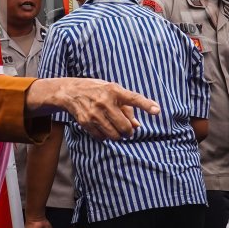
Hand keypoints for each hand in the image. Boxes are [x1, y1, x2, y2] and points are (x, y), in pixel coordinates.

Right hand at [27, 77, 159, 140]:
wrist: (71, 92)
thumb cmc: (98, 90)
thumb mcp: (113, 92)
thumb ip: (127, 108)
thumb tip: (137, 126)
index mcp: (114, 90)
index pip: (134, 98)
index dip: (146, 105)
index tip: (157, 111)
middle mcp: (105, 101)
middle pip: (125, 126)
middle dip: (129, 132)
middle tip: (129, 131)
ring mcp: (94, 113)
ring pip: (114, 135)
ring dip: (119, 136)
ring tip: (117, 131)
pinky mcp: (86, 122)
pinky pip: (102, 137)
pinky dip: (106, 137)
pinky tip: (104, 129)